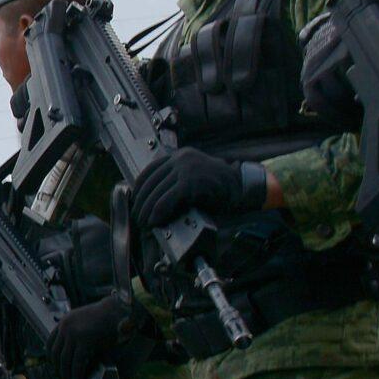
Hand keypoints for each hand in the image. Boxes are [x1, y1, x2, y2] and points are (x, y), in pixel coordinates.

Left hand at [50, 293, 139, 378]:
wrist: (120, 310)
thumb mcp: (86, 323)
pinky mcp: (84, 341)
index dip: (52, 359)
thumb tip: (75, 354)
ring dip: (66, 375)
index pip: (50, 344)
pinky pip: (77, 362)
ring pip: (64, 360)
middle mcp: (66, 327)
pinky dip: (76, 375)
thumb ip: (78, 335)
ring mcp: (74, 333)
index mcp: (65, 322)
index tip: (56, 368)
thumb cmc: (107, 318)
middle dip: (58, 369)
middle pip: (55, 353)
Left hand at [130, 148, 266, 229]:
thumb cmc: (219, 187)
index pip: (149, 171)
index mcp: (180, 156)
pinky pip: (166, 199)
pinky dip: (157, 212)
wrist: (242, 187)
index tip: (136, 202)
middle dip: (141, 202)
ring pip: (156, 192)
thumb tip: (152, 200)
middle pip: (150, 182)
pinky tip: (154, 222)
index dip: (139, 189)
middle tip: (138, 217)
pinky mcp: (190, 181)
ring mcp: (186, 168)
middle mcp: (181, 158)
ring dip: (146, 211)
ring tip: (144, 223)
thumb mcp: (193, 178)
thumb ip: (175, 182)